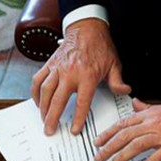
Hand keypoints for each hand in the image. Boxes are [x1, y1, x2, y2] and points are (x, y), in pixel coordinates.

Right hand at [31, 18, 130, 135]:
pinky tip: (37, 102)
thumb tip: (125, 92)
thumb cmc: (101, 47)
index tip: (74, 130)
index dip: (77, 118)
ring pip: (44, 91)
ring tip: (43, 120)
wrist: (86, 28)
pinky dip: (35, 92)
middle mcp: (69, 73)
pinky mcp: (49, 64)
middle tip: (49, 130)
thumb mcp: (115, 64)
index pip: (81, 102)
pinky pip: (38, 79)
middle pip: (57, 100)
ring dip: (42, 107)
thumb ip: (118, 81)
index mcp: (87, 76)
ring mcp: (57, 68)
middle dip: (52, 117)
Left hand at [95, 99, 160, 160]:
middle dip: (108, 148)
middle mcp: (153, 124)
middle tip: (98, 157)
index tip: (98, 141)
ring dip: (121, 158)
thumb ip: (148, 108)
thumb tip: (136, 104)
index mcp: (151, 114)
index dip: (108, 133)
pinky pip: (154, 160)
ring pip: (134, 147)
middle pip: (124, 136)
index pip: (123, 124)